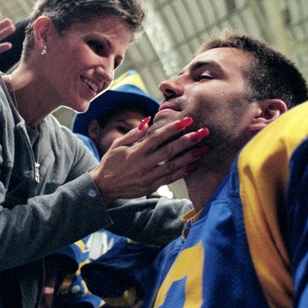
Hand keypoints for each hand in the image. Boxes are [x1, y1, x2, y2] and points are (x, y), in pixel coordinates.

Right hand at [90, 117, 208, 202]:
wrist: (103, 187)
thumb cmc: (110, 163)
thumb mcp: (117, 145)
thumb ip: (133, 133)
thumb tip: (147, 120)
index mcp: (135, 152)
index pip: (157, 137)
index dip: (173, 128)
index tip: (187, 121)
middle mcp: (143, 165)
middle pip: (169, 151)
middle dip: (188, 140)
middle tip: (203, 132)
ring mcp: (148, 177)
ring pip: (173, 166)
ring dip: (190, 156)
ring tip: (204, 148)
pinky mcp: (151, 187)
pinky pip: (170, 179)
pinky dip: (183, 172)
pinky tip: (194, 164)